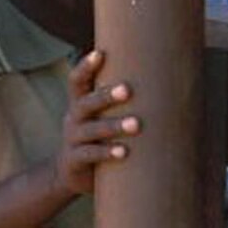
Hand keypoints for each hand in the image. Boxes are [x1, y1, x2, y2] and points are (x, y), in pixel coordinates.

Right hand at [54, 50, 137, 195]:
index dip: (86, 67)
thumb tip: (157, 80)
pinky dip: (106, 152)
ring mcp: (72, 139)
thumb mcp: (99, 118)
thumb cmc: (96, 139)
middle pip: (86, 103)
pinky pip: (90, 154)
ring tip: (136, 124)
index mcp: (79, 105)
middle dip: (106, 95)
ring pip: (92, 129)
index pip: (77, 81)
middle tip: (127, 89)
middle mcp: (73, 119)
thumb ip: (116, 103)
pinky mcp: (75, 160)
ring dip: (113, 126)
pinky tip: (124, 151)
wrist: (70, 174)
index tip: (100, 53)